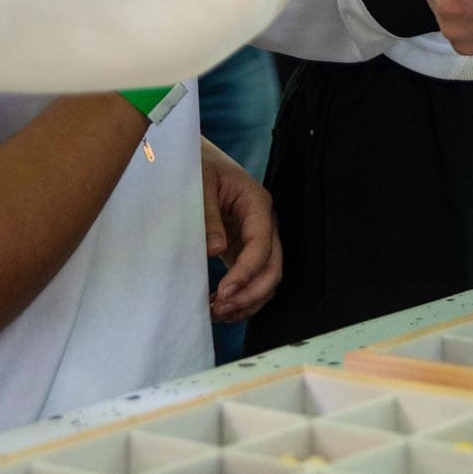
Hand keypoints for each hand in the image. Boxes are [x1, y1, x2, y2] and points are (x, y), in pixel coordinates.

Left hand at [200, 139, 281, 321]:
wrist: (199, 161)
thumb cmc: (199, 167)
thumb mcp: (199, 184)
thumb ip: (207, 216)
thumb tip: (216, 251)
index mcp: (256, 202)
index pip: (261, 244)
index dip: (246, 272)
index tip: (223, 292)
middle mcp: (264, 222)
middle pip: (273, 267)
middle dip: (250, 293)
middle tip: (219, 308)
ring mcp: (257, 237)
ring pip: (267, 279)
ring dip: (247, 301)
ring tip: (216, 312)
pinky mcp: (244, 249)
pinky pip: (253, 279)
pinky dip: (241, 297)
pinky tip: (218, 307)